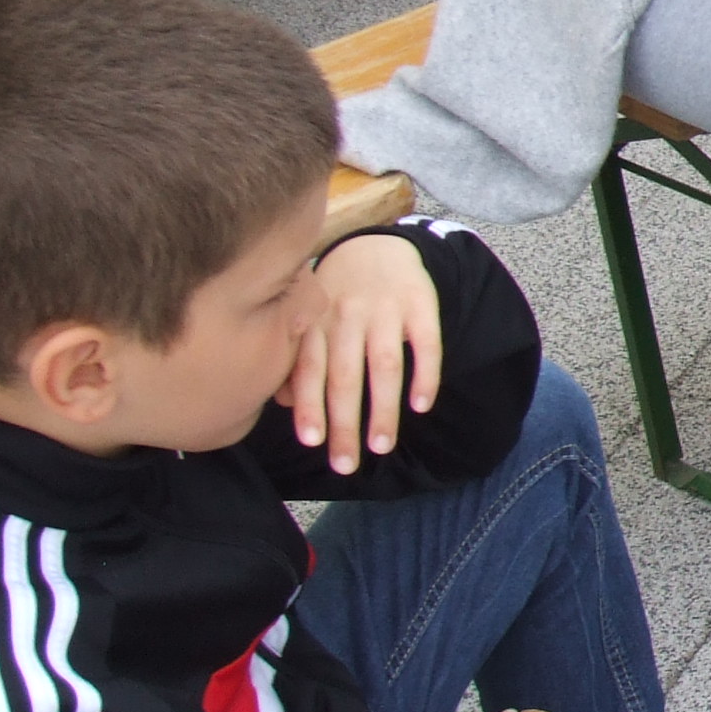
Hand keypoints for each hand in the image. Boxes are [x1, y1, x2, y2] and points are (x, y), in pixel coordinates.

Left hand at [282, 231, 441, 474]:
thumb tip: (284, 403)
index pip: (309, 369)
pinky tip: (421, 407)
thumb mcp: (307, 318)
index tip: (313, 442)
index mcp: (314, 322)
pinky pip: (426, 344)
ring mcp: (385, 310)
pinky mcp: (421, 304)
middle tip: (346, 464)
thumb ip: (295, 358)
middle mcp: (346, 316)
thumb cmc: (334, 297)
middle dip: (345, 423)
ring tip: (381, 446)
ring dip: (383, 410)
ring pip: (384, 366)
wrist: (375, 247)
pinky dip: (425, 376)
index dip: (309, 405)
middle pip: (345, 376)